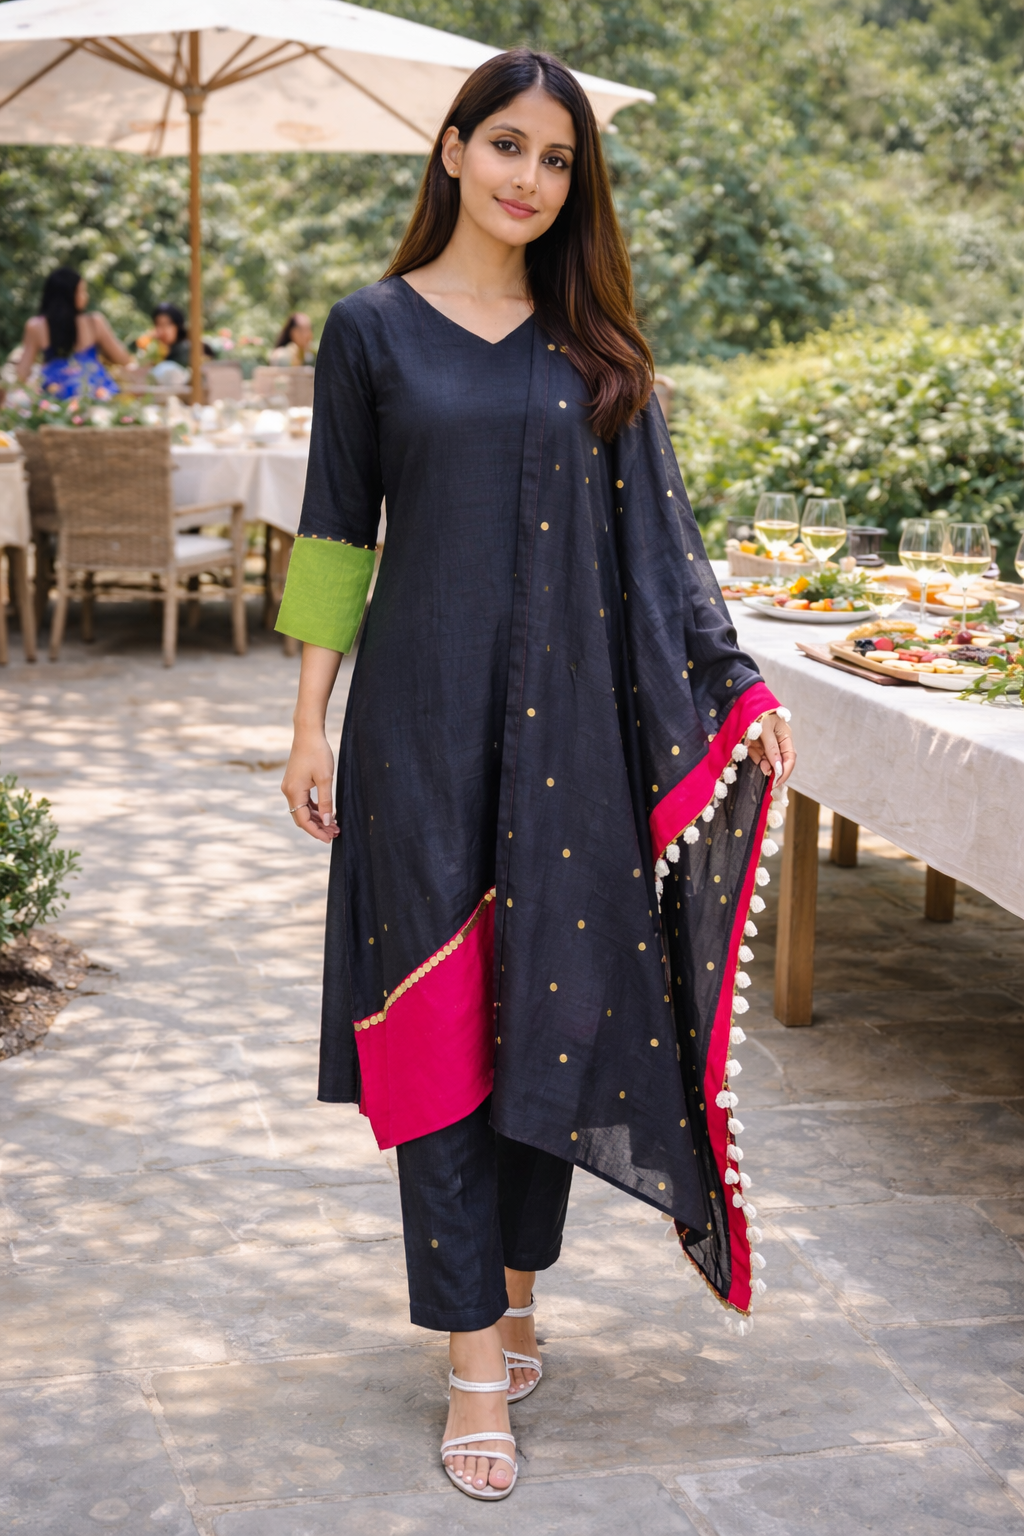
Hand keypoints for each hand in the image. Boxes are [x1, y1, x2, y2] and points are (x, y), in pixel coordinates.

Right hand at [281, 725, 338, 842]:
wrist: (308, 733)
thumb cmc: (318, 753)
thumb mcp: (326, 779)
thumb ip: (326, 802)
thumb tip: (328, 822)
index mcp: (294, 792)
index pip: (303, 821)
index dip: (316, 832)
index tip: (329, 839)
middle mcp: (288, 791)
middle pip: (302, 818)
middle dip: (318, 827)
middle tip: (335, 834)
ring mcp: (290, 787)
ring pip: (303, 810)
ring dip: (318, 819)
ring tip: (334, 825)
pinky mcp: (295, 782)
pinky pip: (304, 801)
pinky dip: (315, 809)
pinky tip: (327, 812)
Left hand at [746, 712, 795, 786]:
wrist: (743, 701)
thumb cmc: (758, 712)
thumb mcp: (765, 729)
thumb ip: (771, 748)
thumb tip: (777, 767)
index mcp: (785, 736)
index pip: (789, 758)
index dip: (785, 771)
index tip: (777, 782)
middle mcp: (778, 741)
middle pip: (778, 761)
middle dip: (772, 771)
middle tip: (766, 781)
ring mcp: (767, 743)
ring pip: (766, 760)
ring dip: (761, 765)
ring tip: (757, 763)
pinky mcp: (756, 744)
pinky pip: (756, 755)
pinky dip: (753, 758)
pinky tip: (749, 752)